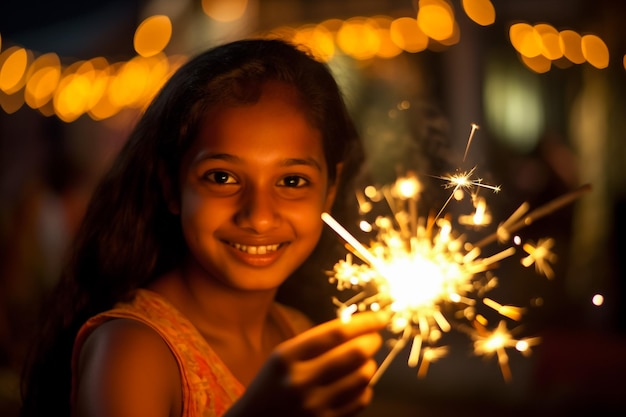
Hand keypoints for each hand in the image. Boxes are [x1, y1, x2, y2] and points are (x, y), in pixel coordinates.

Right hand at [224, 311, 386, 416]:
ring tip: (363, 362)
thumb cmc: (273, 384)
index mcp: (287, 356)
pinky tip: (357, 384)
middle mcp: (300, 380)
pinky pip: (361, 400)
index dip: (365, 322)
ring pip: (362, 376)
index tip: (380, 317)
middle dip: (372, 341)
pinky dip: (365, 388)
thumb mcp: (283, 356)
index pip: (336, 332)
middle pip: (354, 353)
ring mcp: (314, 405)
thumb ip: (315, 343)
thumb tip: (357, 327)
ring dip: (369, 365)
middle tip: (373, 338)